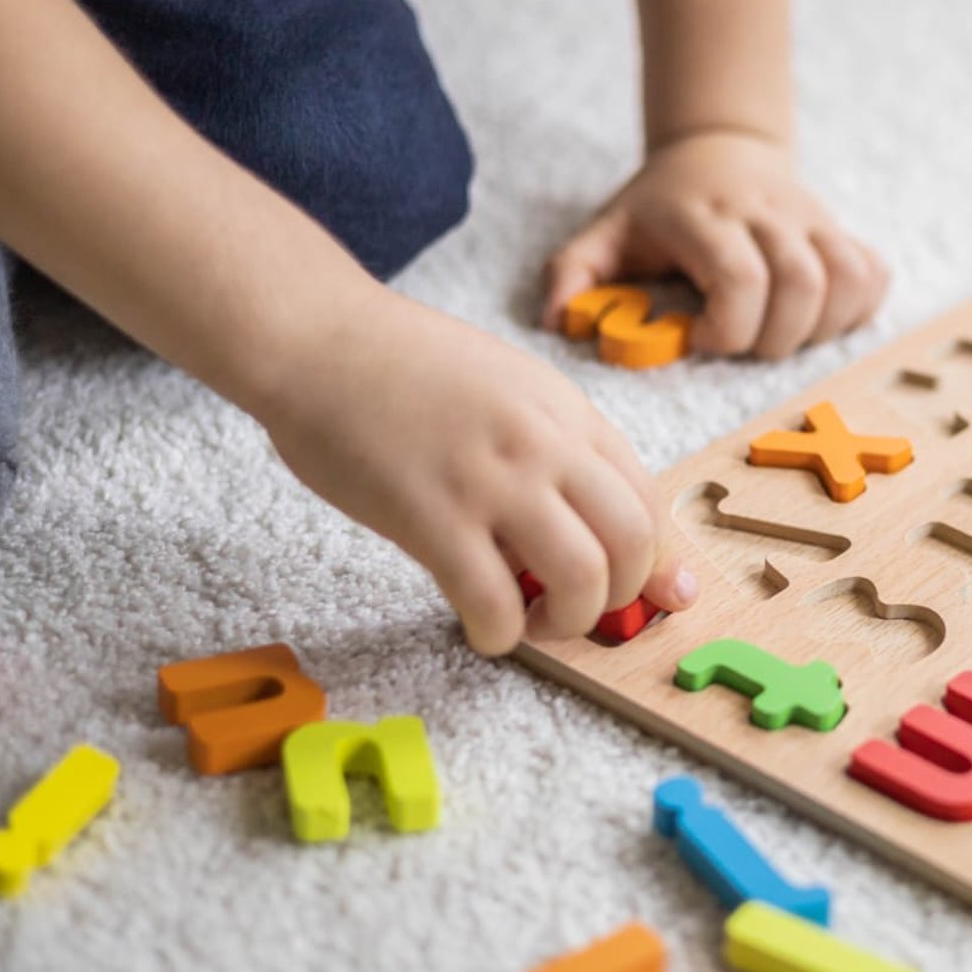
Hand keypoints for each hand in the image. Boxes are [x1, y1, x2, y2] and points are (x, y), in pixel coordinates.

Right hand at [260, 287, 696, 654]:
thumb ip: (551, 444)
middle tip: (578, 609)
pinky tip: (483, 630)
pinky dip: (500, 635)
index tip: (653, 596)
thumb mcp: (506, 386)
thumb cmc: (400, 366)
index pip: (647, 498)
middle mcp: (544, 442)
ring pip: (580, 577)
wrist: (315, 337)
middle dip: (621, 597)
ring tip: (532, 623)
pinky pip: (493, 601)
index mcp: (567, 411)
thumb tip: (582, 520)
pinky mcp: (430, 514)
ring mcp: (491, 478)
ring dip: (567, 623)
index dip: (656, 562)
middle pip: (632, 542)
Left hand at [543, 131, 889, 359]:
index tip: (699, 337)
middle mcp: (766, 213)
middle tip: (742, 344)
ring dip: (821, 327)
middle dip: (775, 338)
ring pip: (846, 278)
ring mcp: (810, 219)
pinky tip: (819, 318)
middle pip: (801, 284)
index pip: (741, 277)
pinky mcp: (839, 229)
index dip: (728, 327)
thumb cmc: (659, 205)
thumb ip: (574, 273)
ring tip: (780, 335)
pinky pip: (873, 272)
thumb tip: (557, 320)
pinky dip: (858, 306)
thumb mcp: (606, 230)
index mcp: (706, 216)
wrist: (718, 144)